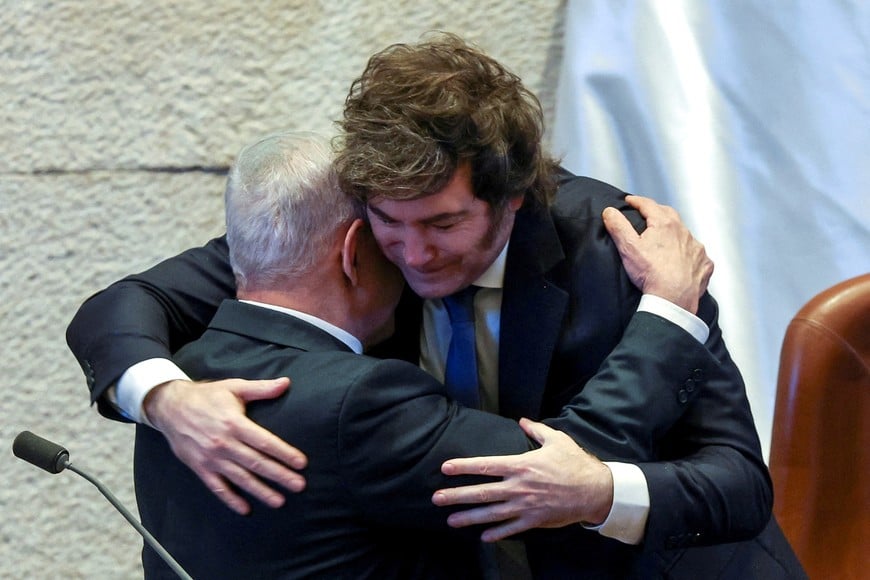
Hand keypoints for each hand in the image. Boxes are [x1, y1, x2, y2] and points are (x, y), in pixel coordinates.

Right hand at [143, 377, 307, 514]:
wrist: (170, 407)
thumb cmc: (206, 396)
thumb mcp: (234, 387)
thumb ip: (261, 388)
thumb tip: (286, 383)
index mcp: (234, 423)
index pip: (264, 441)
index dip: (284, 453)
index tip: (301, 463)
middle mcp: (224, 443)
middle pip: (256, 463)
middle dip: (279, 475)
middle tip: (299, 486)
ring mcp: (211, 458)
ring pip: (240, 478)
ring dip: (260, 491)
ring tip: (279, 501)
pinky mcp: (200, 467)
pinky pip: (217, 487)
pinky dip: (231, 499)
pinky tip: (245, 508)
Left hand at [431, 418, 612, 541]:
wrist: (595, 490)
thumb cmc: (575, 463)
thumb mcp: (556, 439)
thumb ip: (536, 430)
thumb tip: (522, 420)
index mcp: (521, 465)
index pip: (486, 465)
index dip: (464, 466)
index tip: (445, 468)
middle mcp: (519, 486)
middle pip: (482, 492)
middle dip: (457, 495)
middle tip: (436, 498)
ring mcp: (525, 505)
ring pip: (491, 513)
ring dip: (469, 517)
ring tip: (450, 520)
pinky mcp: (535, 520)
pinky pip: (511, 528)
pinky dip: (496, 532)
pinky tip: (482, 536)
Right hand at [603, 195, 713, 313]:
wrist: (672, 300)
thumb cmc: (650, 273)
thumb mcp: (628, 248)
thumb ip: (618, 227)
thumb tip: (610, 211)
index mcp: (665, 224)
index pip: (649, 205)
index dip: (637, 201)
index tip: (629, 201)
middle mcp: (684, 232)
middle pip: (669, 215)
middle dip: (657, 212)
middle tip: (647, 215)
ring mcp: (697, 249)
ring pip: (685, 234)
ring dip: (675, 234)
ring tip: (665, 241)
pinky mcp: (705, 264)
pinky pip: (697, 255)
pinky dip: (689, 254)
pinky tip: (683, 261)